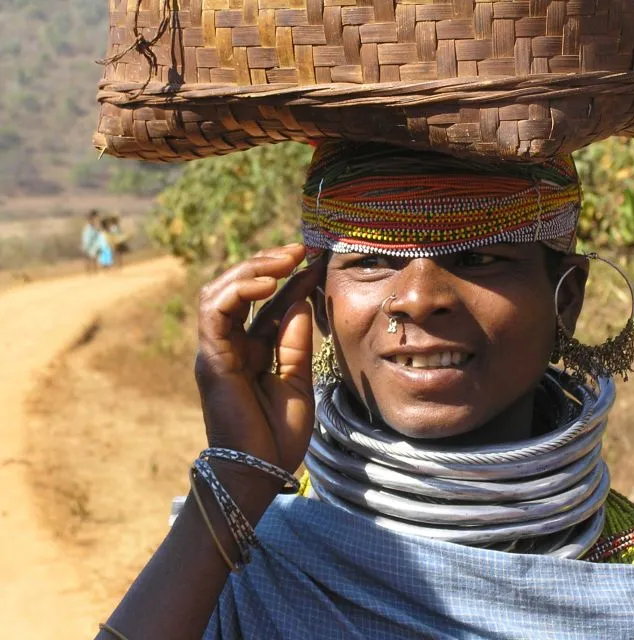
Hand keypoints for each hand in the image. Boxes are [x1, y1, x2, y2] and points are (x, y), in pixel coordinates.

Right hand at [195, 245, 321, 486]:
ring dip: (251, 269)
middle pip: (238, 289)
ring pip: (221, 292)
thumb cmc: (278, 434)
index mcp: (251, 349)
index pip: (266, 302)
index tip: (315, 258)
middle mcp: (230, 344)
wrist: (260, 471)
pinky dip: (238, 292)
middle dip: (267, 263)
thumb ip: (295, 341)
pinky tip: (267, 283)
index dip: (288, 277)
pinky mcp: (211, 359)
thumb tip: (299, 298)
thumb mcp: (298, 380)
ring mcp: (217, 350)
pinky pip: (216, 313)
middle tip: (300, 250)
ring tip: (284, 259)